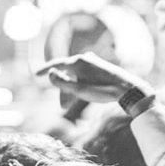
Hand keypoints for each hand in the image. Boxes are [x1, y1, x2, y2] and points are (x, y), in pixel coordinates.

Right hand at [35, 53, 150, 103]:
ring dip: (72, 90)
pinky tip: (83, 96)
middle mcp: (85, 58)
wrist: (129, 89)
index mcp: (77, 61)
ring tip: (74, 107)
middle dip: (63, 90)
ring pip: (76, 76)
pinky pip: (84, 75)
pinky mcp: (101, 66)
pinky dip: (80, 85)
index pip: (56, 64)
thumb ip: (62, 82)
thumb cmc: (103, 91)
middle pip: (67, 73)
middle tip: (63, 107)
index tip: (36, 74)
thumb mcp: (79, 90)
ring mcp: (93, 61)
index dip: (45, 70)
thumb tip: (50, 73)